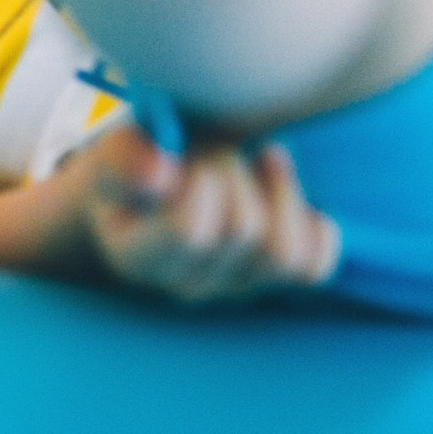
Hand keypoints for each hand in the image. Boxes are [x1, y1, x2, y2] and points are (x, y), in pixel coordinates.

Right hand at [77, 125, 339, 305]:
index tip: (189, 153)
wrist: (158, 178)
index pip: (189, 232)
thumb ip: (125, 157)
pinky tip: (286, 192)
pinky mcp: (272, 281)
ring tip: (262, 157)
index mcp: (138, 255)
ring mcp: (233, 287)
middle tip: (218, 146)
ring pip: (284, 254)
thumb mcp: (117, 150)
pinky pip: (314, 267)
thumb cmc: (137, 160)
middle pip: (243, 231)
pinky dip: (315, 228)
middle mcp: (185, 283)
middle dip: (238, 173)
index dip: (204, 183)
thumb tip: (161, 175)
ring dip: (282, 192)